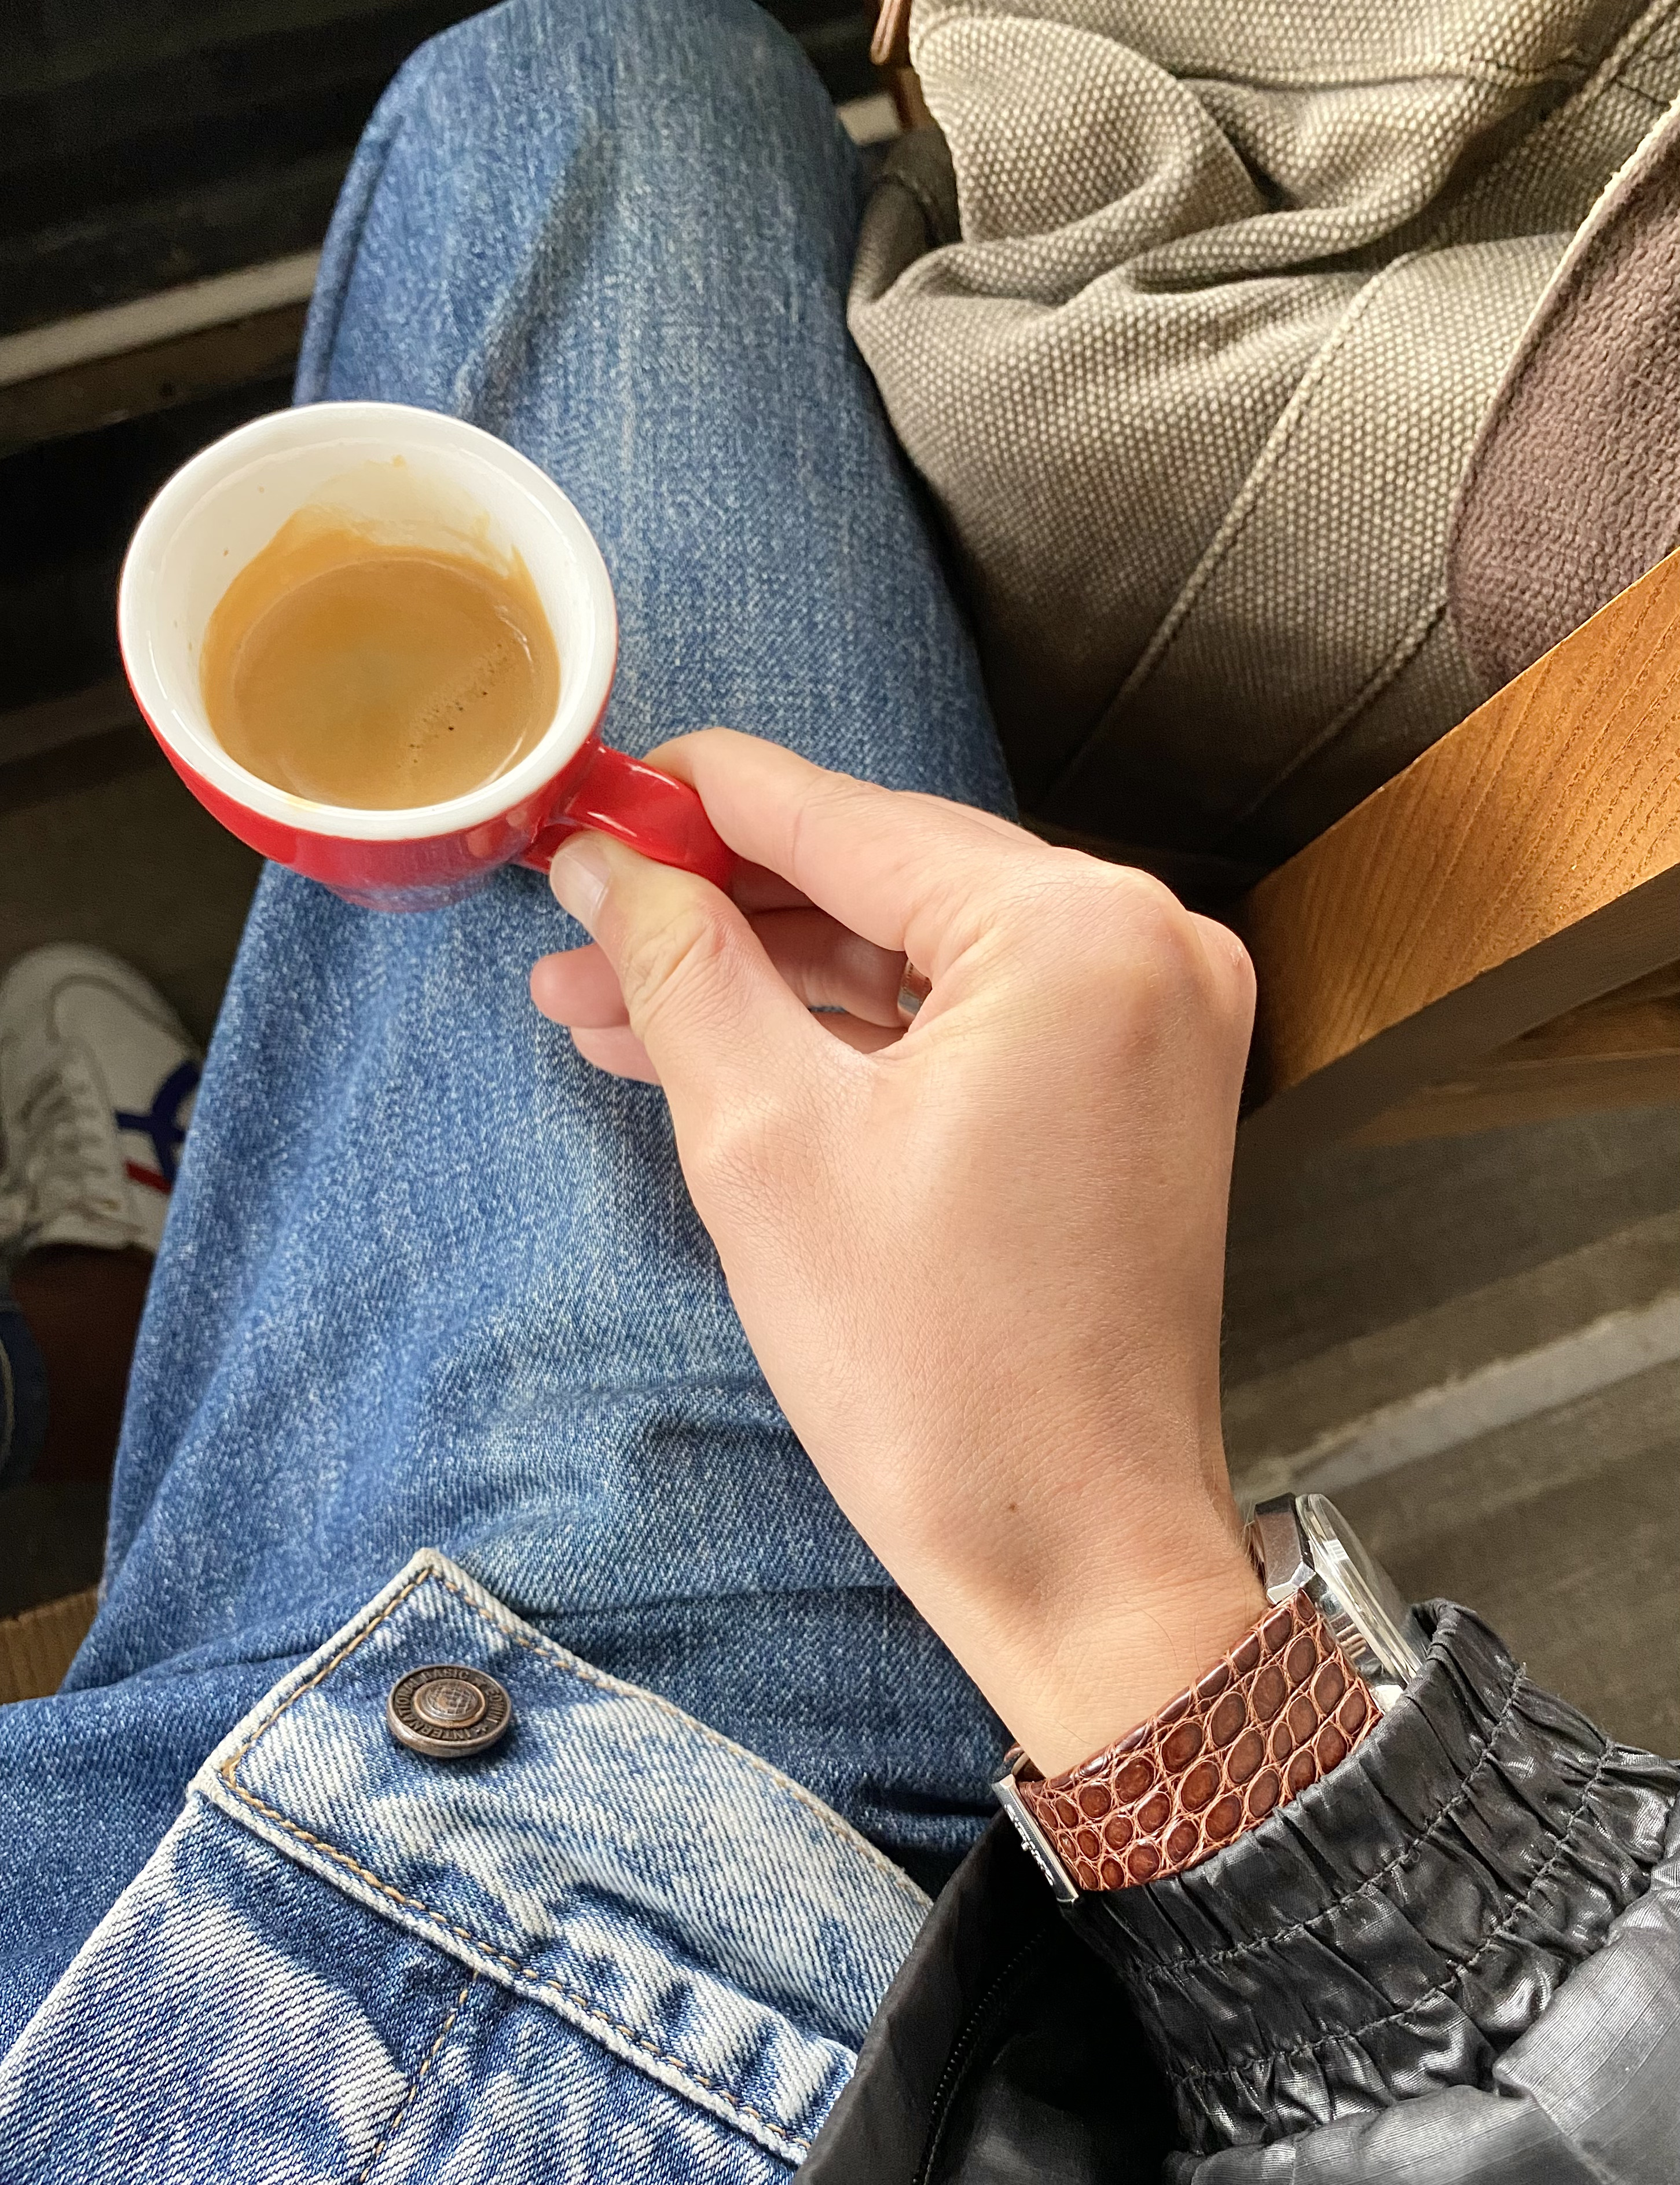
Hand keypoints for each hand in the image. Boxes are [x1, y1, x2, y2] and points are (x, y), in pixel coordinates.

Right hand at [530, 732, 1264, 1775]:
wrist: (1076, 1552)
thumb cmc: (937, 1373)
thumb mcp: (765, 1142)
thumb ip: (685, 967)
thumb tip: (613, 864)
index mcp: (1076, 933)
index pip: (844, 817)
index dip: (695, 801)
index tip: (594, 790)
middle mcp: (1143, 947)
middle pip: (882, 877)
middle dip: (717, 906)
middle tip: (578, 917)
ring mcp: (1153, 1022)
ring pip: (914, 955)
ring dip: (768, 976)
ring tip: (609, 997)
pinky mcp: (1131, 1092)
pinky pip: (966, 1024)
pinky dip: (851, 1035)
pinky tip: (720, 1043)